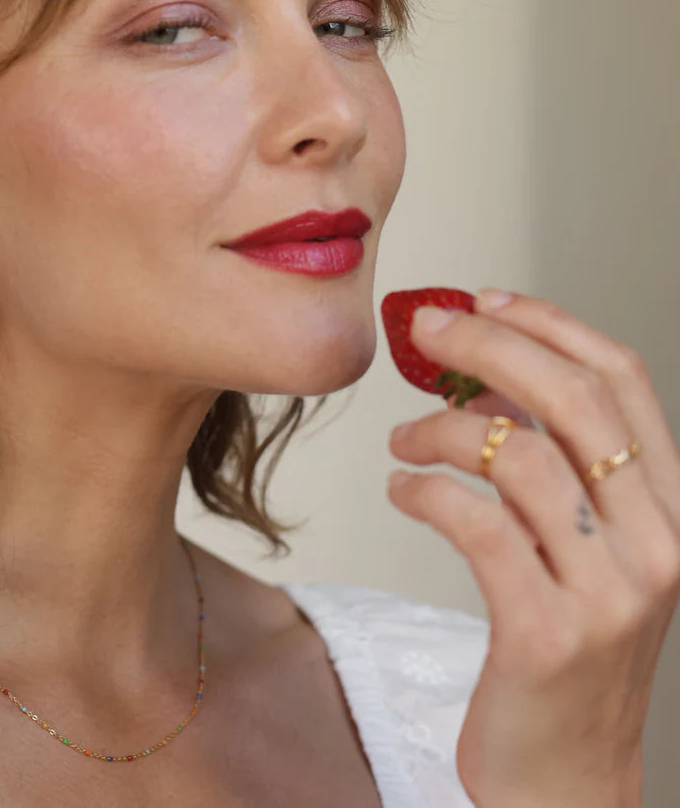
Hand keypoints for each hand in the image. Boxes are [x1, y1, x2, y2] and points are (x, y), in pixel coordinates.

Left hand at [386, 289, 679, 806]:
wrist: (566, 779)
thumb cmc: (557, 649)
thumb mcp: (575, 548)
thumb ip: (551, 469)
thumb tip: (484, 386)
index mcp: (666, 508)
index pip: (622, 378)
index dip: (550, 321)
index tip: (484, 296)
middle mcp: (657, 542)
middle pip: (573, 398)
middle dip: (489, 344)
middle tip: (422, 328)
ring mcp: (609, 591)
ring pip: (520, 454)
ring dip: (442, 427)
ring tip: (402, 441)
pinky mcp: (548, 633)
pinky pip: (478, 523)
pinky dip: (425, 490)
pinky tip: (401, 489)